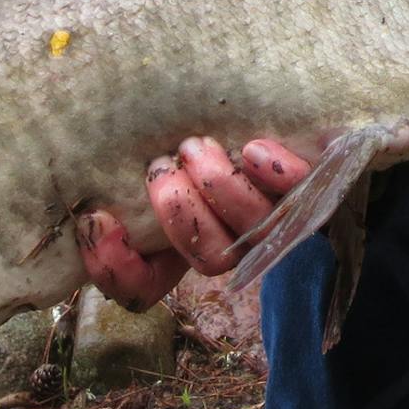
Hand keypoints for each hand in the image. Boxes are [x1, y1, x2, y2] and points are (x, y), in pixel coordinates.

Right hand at [77, 135, 310, 310]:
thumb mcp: (149, 171)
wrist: (277, 120)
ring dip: (218, 188)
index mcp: (187, 246)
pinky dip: (279, 174)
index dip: (118, 267)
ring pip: (253, 228)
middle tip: (160, 167)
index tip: (100, 219)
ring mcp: (280, 217)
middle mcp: (237, 242)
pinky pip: (305, 190)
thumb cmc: (201, 145)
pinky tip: (253, 151)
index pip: (145, 288)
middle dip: (178, 213)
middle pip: (211, 258)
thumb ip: (116, 192)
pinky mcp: (317, 182)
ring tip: (196, 148)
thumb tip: (91, 214)